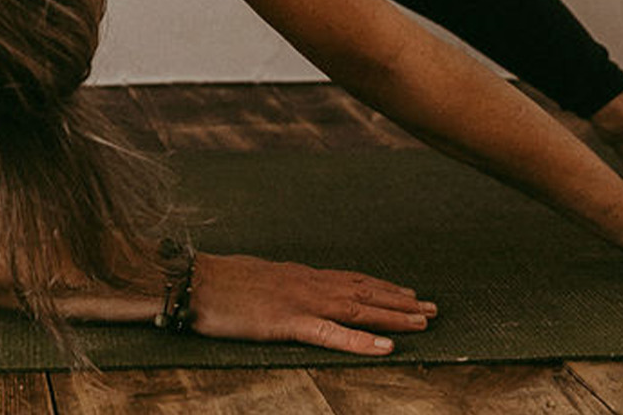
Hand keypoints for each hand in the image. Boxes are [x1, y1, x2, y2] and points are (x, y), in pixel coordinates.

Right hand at [189, 254, 436, 353]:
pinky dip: (362, 342)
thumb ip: (276, 284)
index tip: (406, 292)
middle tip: (432, 308)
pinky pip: (332, 335)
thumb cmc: (214, 282)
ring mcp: (300, 302)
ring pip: (358, 309)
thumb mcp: (252, 277)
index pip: (350, 280)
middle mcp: (307, 283)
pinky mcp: (288, 323)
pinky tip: (385, 347)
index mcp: (298, 275)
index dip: (381, 287)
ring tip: (424, 321)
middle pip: (363, 292)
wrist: (190, 281)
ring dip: (394, 316)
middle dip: (400, 301)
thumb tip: (283, 289)